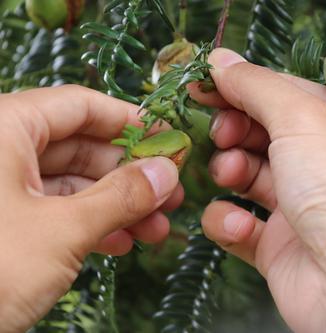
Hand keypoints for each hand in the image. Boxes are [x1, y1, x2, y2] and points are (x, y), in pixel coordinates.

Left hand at [0, 86, 182, 331]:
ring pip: (71, 183)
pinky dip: (90, 225)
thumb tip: (167, 172)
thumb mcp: (62, 230)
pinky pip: (53, 210)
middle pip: (80, 147)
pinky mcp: (2, 222)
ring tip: (155, 228)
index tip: (169, 140)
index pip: (80, 106)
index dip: (131, 122)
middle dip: (131, 175)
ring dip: (117, 205)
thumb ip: (121, 196)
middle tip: (170, 194)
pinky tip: (121, 243)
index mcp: (2, 128)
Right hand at [190, 49, 325, 332]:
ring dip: (230, 170)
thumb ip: (257, 87)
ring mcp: (304, 206)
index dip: (246, 85)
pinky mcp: (281, 245)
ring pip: (249, 175)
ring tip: (229, 174)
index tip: (205, 82)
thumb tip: (221, 61)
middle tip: (223, 133)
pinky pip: (241, 223)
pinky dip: (231, 221)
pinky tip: (239, 225)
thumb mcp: (303, 119)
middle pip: (265, 132)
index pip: (289, 92)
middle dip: (236, 129)